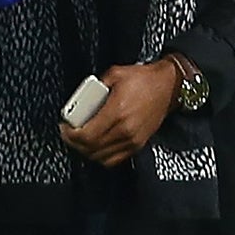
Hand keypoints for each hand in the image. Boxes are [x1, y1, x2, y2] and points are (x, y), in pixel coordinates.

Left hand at [59, 59, 180, 167]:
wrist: (169, 86)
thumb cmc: (145, 80)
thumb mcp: (115, 74)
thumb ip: (95, 87)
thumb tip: (81, 98)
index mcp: (117, 112)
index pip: (86, 135)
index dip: (70, 134)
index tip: (64, 127)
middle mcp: (125, 129)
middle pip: (90, 148)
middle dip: (74, 142)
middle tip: (68, 133)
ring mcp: (133, 140)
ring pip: (100, 157)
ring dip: (86, 150)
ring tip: (80, 139)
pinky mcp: (138, 144)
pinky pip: (114, 160)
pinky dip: (101, 156)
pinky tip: (95, 146)